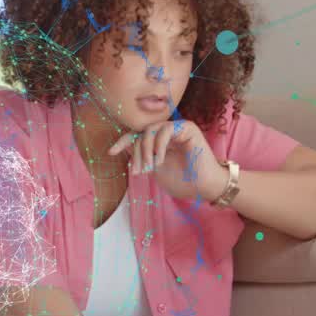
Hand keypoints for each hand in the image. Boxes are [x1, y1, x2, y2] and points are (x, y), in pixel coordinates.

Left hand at [107, 119, 227, 202]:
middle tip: (138, 171)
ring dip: (146, 149)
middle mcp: (167, 133)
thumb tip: (125, 144)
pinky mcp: (187, 127)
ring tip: (149, 167)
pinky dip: (159, 145)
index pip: (138, 136)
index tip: (111, 152)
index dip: (124, 142)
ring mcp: (177, 128)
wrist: (204, 187)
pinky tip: (160, 159)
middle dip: (136, 152)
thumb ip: (142, 156)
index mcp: (160, 142)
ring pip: (151, 130)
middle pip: (141, 133)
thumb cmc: (182, 181)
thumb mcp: (155, 169)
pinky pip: (165, 130)